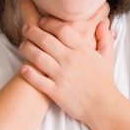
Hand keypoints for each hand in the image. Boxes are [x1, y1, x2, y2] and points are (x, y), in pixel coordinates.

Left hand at [17, 5, 118, 122]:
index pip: (62, 30)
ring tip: (22, 45)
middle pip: (46, 40)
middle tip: (25, 28)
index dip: (49, 23)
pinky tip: (23, 68)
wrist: (104, 107)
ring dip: (27, 49)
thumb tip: (103, 23)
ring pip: (38, 58)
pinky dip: (29, 74)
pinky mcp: (56, 91)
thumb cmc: (104, 82)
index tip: (42, 21)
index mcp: (82, 51)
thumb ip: (105, 39)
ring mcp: (62, 76)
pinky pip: (38, 80)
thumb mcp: (108, 58)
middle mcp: (70, 61)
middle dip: (32, 32)